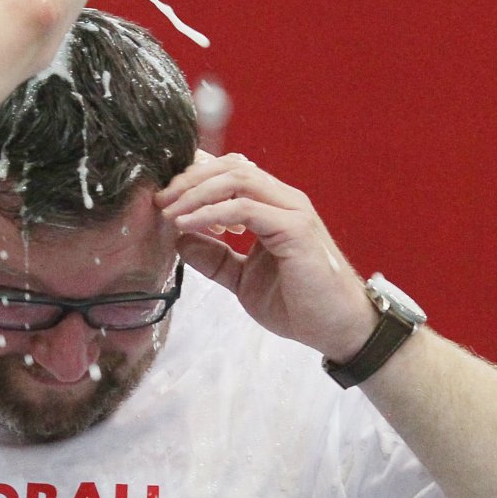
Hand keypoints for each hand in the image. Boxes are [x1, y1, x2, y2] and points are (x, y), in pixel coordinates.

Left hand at [155, 152, 376, 360]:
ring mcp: (292, 211)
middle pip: (230, 168)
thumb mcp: (241, 278)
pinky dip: (211, 213)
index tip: (164, 199)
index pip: (230, 173)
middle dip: (189, 181)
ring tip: (170, 212)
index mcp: (273, 206)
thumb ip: (213, 257)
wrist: (336, 329)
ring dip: (196, 193)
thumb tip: (178, 239)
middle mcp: (284, 200)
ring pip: (237, 180)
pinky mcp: (296, 228)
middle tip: (160, 201)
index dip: (193, 179)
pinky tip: (188, 225)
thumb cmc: (298, 304)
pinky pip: (245, 208)